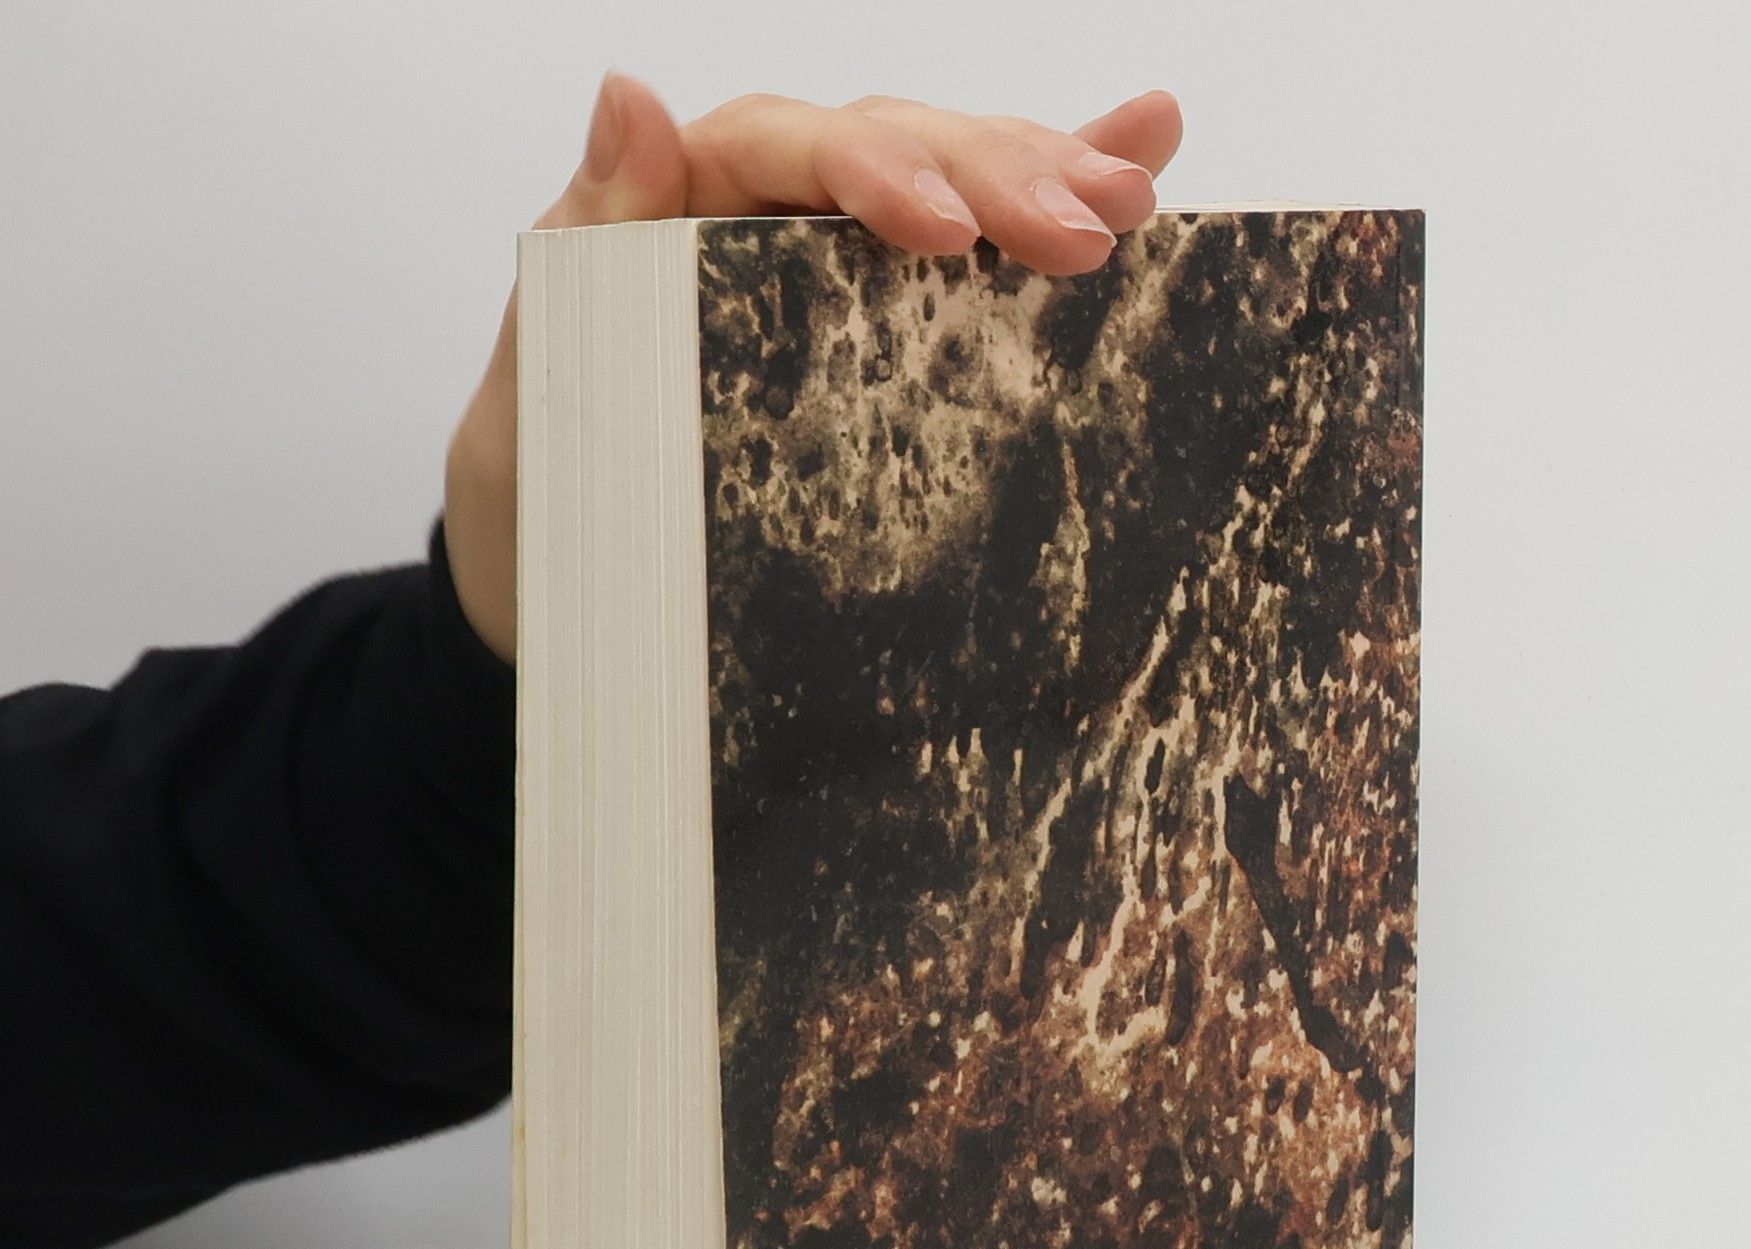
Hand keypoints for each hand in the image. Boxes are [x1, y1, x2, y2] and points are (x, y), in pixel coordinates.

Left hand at [444, 76, 1183, 659]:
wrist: (562, 587)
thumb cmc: (543, 479)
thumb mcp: (543, 374)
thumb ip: (587, 241)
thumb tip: (631, 95)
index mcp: (683, 204)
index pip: (789, 145)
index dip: (875, 172)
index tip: (944, 233)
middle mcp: (771, 213)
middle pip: (898, 150)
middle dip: (997, 179)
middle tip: (1089, 226)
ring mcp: (837, 266)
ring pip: (954, 182)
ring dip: (1050, 179)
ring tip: (1137, 192)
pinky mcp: (888, 329)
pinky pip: (977, 249)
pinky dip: (1056, 196)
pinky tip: (1143, 158)